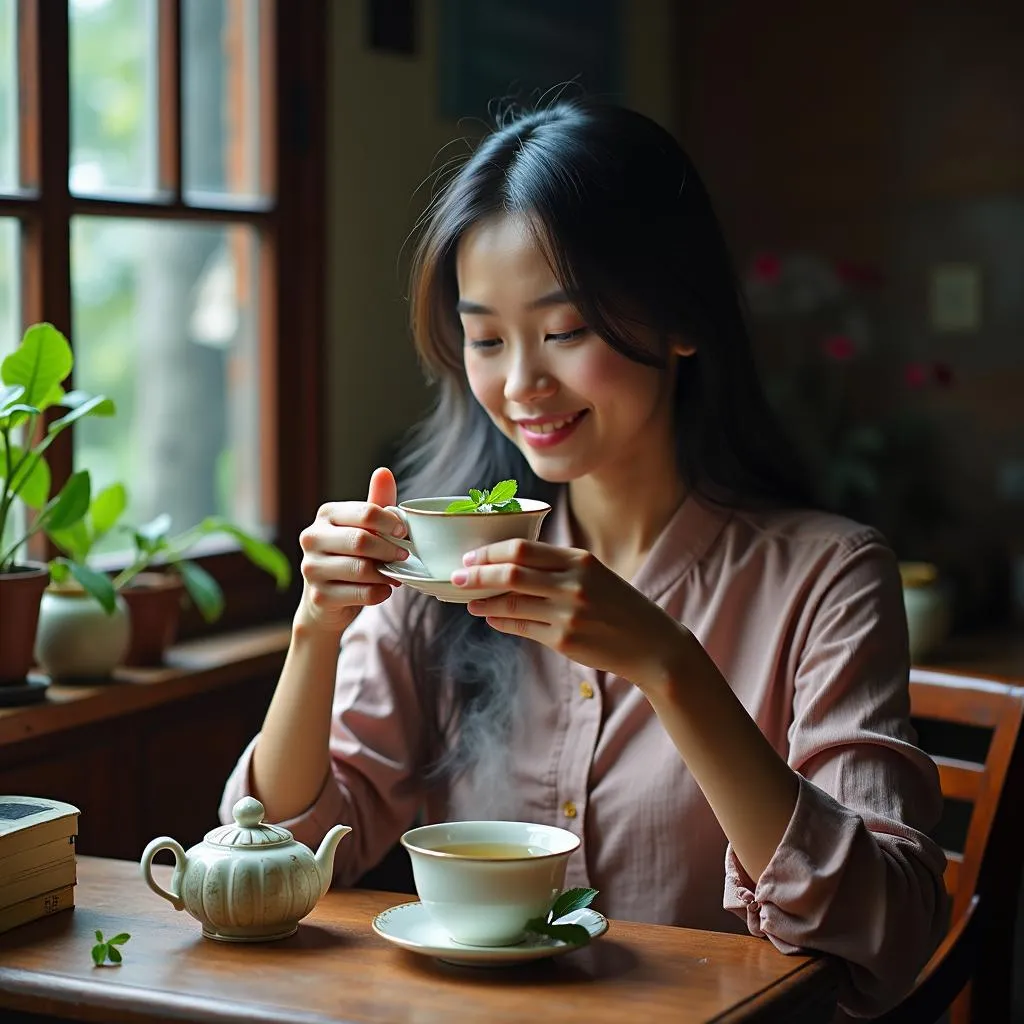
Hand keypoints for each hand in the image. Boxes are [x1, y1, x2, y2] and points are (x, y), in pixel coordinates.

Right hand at [295, 467, 408, 633]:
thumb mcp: (363, 527)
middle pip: (361, 541)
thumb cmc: (349, 556)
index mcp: (326, 515)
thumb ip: (376, 503)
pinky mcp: (319, 596)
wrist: (327, 600)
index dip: (390, 523)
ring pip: (361, 569)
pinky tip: (383, 590)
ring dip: (386, 573)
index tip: (404, 532)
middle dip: (389, 549)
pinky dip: (379, 593)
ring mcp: (311, 568)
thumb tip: (384, 472)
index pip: (365, 512)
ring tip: (394, 574)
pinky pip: (361, 594)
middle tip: (404, 556)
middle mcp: (312, 538)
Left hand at [451, 540, 691, 692]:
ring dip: (483, 602)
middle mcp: (572, 584)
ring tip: (469, 601)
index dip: (489, 552)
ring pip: (510, 603)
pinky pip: (522, 628)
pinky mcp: (565, 640)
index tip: (470, 556)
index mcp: (579, 560)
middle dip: (476, 575)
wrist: (652, 644)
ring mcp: (568, 614)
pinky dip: (501, 622)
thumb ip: (556, 567)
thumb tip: (508, 565)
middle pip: (510, 573)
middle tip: (455, 577)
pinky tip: (490, 618)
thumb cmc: (619, 605)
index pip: (522, 548)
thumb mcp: (594, 574)